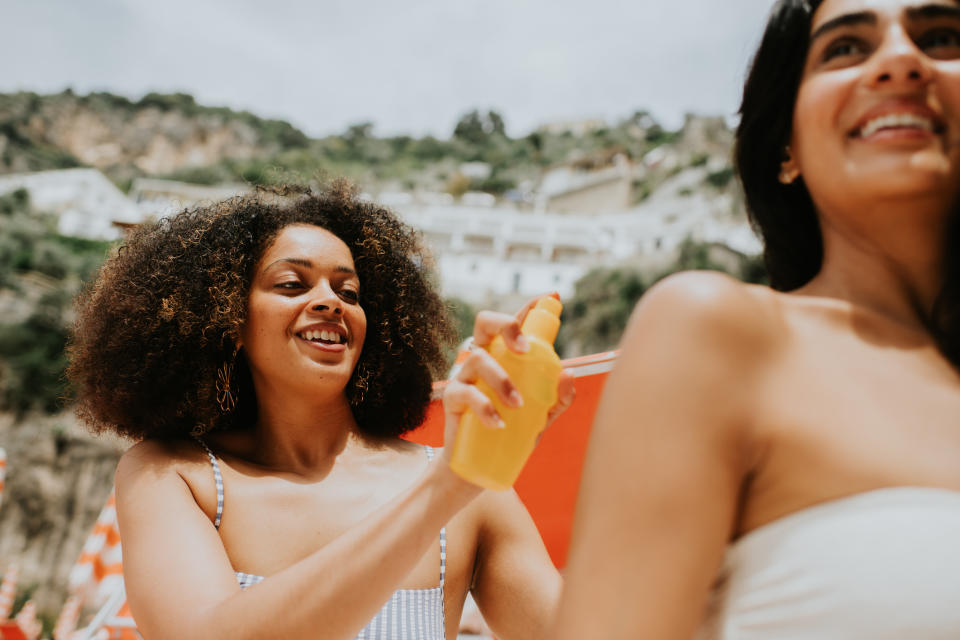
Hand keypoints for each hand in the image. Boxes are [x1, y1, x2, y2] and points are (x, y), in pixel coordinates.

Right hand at [440, 295, 575, 465]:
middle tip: (524, 349)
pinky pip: (463, 393)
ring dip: (500, 379)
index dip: (531, 306)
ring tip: (518, 404)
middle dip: (505, 325)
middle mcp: (483, 357)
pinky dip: (484, 407)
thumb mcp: (541, 416)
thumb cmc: (511, 432)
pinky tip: (498, 423)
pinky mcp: (451, 398)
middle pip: (484, 322)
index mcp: (504, 355)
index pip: (514, 323)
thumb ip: (558, 398)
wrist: (478, 467)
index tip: (552, 297)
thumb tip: (570, 374)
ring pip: (477, 358)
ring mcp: (464, 376)